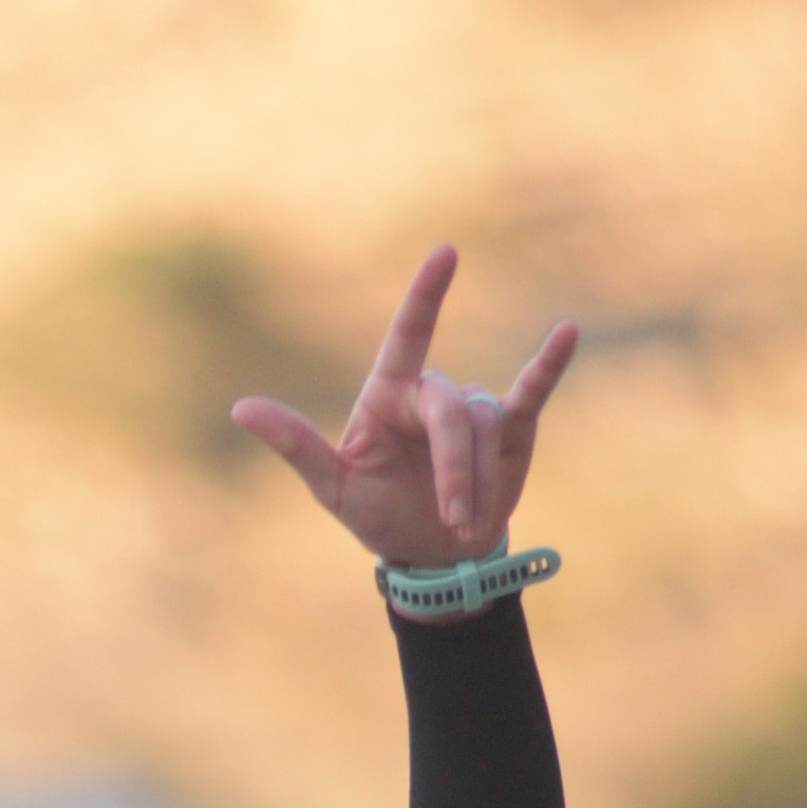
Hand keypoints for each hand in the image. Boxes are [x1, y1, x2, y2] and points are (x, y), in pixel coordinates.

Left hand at [231, 244, 577, 572]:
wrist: (431, 554)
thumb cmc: (378, 514)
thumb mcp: (333, 488)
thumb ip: (296, 446)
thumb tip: (240, 408)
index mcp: (388, 396)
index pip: (407, 337)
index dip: (426, 296)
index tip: (446, 253)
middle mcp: (431, 394)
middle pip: (451, 414)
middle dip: (456, 470)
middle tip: (455, 521)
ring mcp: (473, 407)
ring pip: (483, 431)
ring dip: (478, 484)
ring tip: (466, 525)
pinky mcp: (511, 425)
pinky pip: (532, 390)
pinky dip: (550, 364)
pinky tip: (566, 333)